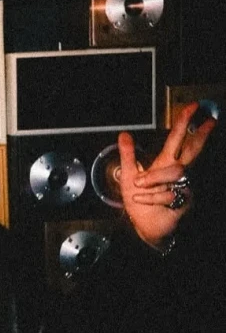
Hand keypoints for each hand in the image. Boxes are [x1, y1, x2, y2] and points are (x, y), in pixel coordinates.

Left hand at [118, 101, 216, 248]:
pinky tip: (141, 200)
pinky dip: (149, 196)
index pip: (177, 139)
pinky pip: (167, 193)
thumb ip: (128, 155)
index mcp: (165, 162)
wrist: (144, 226)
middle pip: (192, 150)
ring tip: (138, 185)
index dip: (184, 122)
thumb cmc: (140, 202)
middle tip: (209, 121)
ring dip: (153, 177)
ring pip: (176, 171)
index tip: (193, 106)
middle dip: (200, 135)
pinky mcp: (184, 201)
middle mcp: (178, 172)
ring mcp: (184, 186)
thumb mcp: (128, 175)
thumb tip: (123, 133)